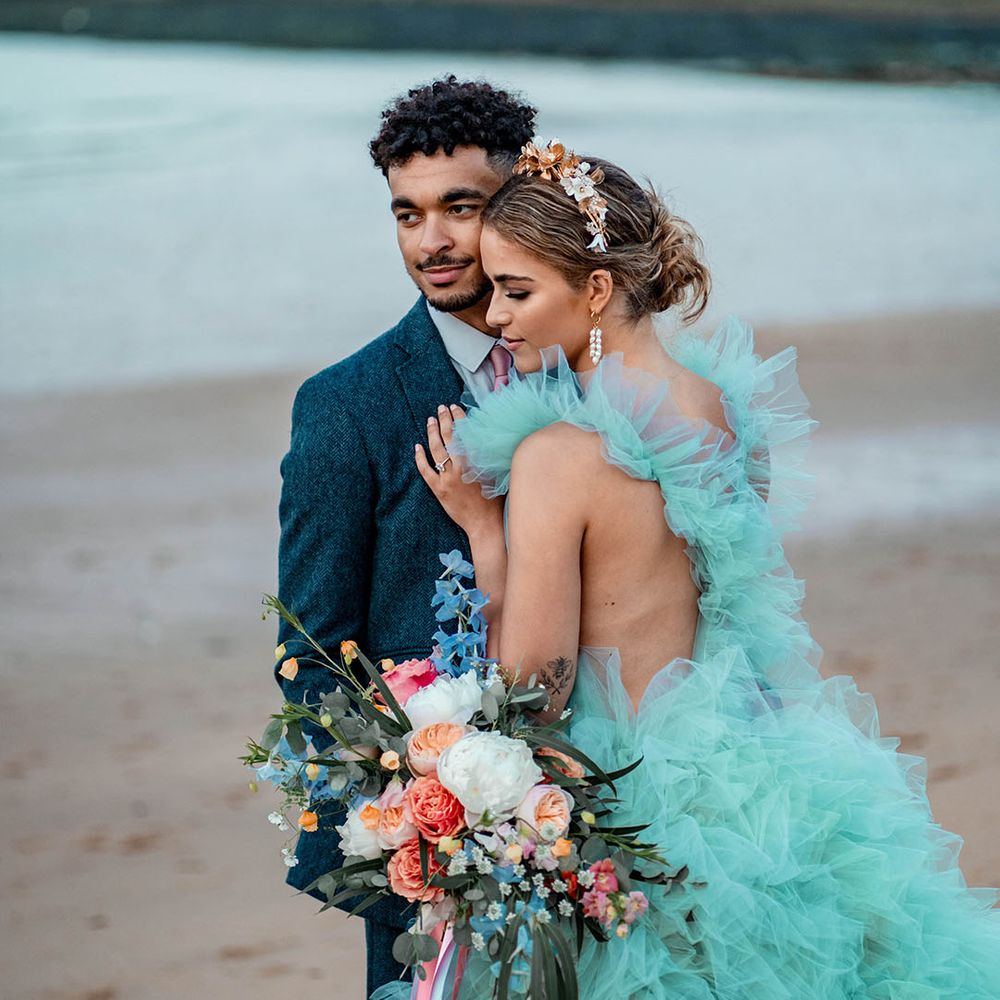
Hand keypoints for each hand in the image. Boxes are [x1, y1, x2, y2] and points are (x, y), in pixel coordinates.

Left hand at [415, 404, 502, 537]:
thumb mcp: (496, 473)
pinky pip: (425, 470)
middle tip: (440, 408)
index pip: (465, 433)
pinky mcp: (438, 489)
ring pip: (436, 450)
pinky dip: (420, 458)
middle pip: (449, 438)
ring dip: (432, 433)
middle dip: (444, 420)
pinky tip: (417, 446)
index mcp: (476, 461)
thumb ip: (489, 455)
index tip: (454, 407)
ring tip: (430, 421)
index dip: (459, 418)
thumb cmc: (494, 500)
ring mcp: (448, 478)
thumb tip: (485, 437)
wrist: (484, 523)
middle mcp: (461, 467)